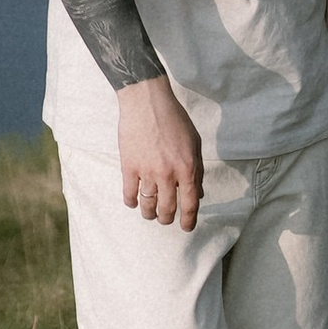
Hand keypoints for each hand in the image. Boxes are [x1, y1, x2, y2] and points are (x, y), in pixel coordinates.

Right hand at [116, 75, 202, 228]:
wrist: (147, 101)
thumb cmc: (174, 118)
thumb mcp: (194, 142)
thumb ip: (197, 169)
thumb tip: (198, 192)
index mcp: (187, 168)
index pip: (190, 203)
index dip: (188, 220)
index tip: (186, 227)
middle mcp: (168, 174)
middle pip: (167, 209)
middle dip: (167, 219)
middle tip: (165, 219)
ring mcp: (147, 172)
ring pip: (148, 205)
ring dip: (149, 214)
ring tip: (150, 214)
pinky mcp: (129, 167)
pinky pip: (129, 194)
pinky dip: (131, 202)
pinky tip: (134, 202)